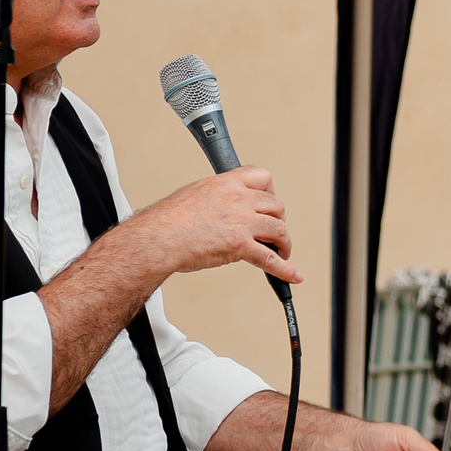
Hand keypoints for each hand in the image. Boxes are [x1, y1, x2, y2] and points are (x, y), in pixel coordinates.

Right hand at [120, 168, 299, 284]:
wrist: (157, 239)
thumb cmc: (166, 221)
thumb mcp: (192, 194)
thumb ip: (213, 197)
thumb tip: (218, 206)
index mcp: (226, 183)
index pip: (261, 176)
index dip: (270, 190)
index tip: (269, 202)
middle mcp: (238, 199)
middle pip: (276, 204)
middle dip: (279, 218)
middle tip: (274, 230)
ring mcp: (242, 221)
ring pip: (279, 229)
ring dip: (283, 242)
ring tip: (281, 251)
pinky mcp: (241, 245)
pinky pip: (270, 258)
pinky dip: (285, 269)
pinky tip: (293, 275)